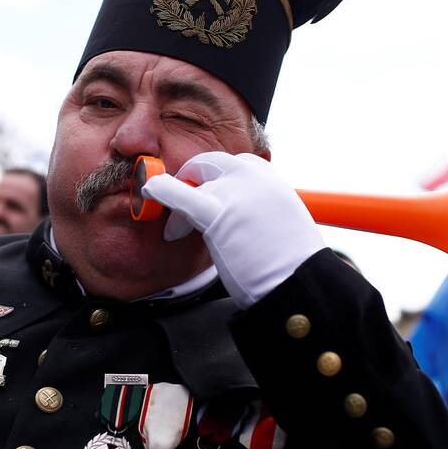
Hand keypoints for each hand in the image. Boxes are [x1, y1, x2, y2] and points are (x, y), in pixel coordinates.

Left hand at [141, 151, 323, 308]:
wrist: (297, 284)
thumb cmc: (288, 264)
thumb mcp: (279, 222)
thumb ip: (256, 207)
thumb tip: (235, 213)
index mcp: (270, 179)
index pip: (232, 165)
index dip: (212, 180)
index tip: (203, 196)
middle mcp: (254, 178)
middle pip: (208, 164)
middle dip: (190, 181)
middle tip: (180, 208)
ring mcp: (236, 192)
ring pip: (193, 185)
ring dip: (178, 206)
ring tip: (174, 230)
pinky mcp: (218, 214)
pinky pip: (181, 196)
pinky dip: (162, 191)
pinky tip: (150, 191)